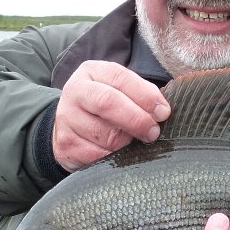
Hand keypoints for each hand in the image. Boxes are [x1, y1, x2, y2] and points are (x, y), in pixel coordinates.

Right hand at [53, 61, 169, 170]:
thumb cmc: (106, 108)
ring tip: (132, 142)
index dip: (145, 95)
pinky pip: (97, 155)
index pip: (120, 78)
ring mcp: (66, 118)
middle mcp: (75, 91)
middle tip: (153, 132)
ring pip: (104, 134)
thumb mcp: (120, 92)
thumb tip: (163, 111)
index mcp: (92, 71)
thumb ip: (140, 95)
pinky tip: (118, 154)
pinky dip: (113, 157)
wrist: (72, 127)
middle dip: (136, 119)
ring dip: (126, 143)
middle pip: (107, 102)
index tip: (163, 113)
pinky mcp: (65, 143)